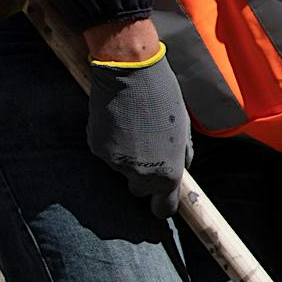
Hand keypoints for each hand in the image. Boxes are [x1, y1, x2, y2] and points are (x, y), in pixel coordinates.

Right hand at [86, 51, 190, 218]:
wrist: (131, 73)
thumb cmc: (164, 98)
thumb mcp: (183, 129)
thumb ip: (181, 156)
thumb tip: (180, 170)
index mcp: (167, 173)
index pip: (163, 208)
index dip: (163, 204)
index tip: (161, 201)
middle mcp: (141, 174)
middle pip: (139, 190)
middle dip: (144, 178)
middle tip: (148, 152)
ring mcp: (116, 163)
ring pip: (122, 170)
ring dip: (128, 157)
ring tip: (135, 127)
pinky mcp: (98, 149)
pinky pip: (108, 154)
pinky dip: (113, 144)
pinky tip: (119, 122)